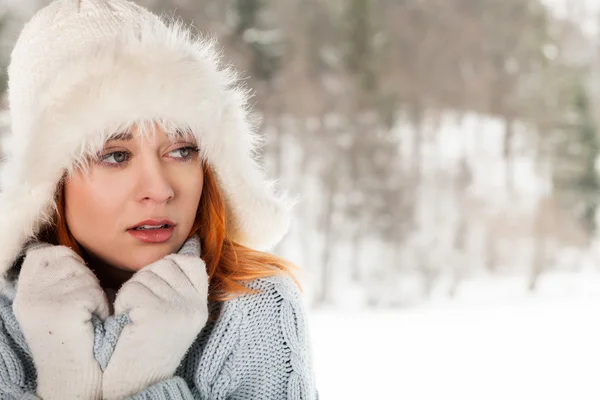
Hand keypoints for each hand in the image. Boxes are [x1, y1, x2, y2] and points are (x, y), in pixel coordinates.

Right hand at [13, 244, 108, 399]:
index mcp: (25, 293)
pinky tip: (91, 323)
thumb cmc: (75, 337)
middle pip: (67, 259)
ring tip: (85, 316)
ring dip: (94, 293)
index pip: (41, 253)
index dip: (65, 260)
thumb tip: (70, 252)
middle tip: (81, 306)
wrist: (74, 375)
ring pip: (85, 275)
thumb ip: (56, 277)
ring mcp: (43, 302)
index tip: (73, 283)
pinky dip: (101, 306)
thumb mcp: (55, 303)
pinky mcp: (64, 309)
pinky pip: (94, 292)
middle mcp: (29, 295)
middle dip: (84, 277)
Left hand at [102, 236, 208, 398]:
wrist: (137, 382)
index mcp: (200, 306)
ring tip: (135, 319)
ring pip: (145, 276)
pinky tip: (128, 323)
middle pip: (165, 265)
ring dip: (132, 293)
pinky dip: (122, 304)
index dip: (171, 267)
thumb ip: (181, 285)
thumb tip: (189, 245)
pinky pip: (130, 289)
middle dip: (147, 280)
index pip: (193, 263)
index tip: (159, 288)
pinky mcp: (154, 312)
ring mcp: (176, 309)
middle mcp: (194, 306)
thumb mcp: (177, 314)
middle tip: (143, 309)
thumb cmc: (148, 345)